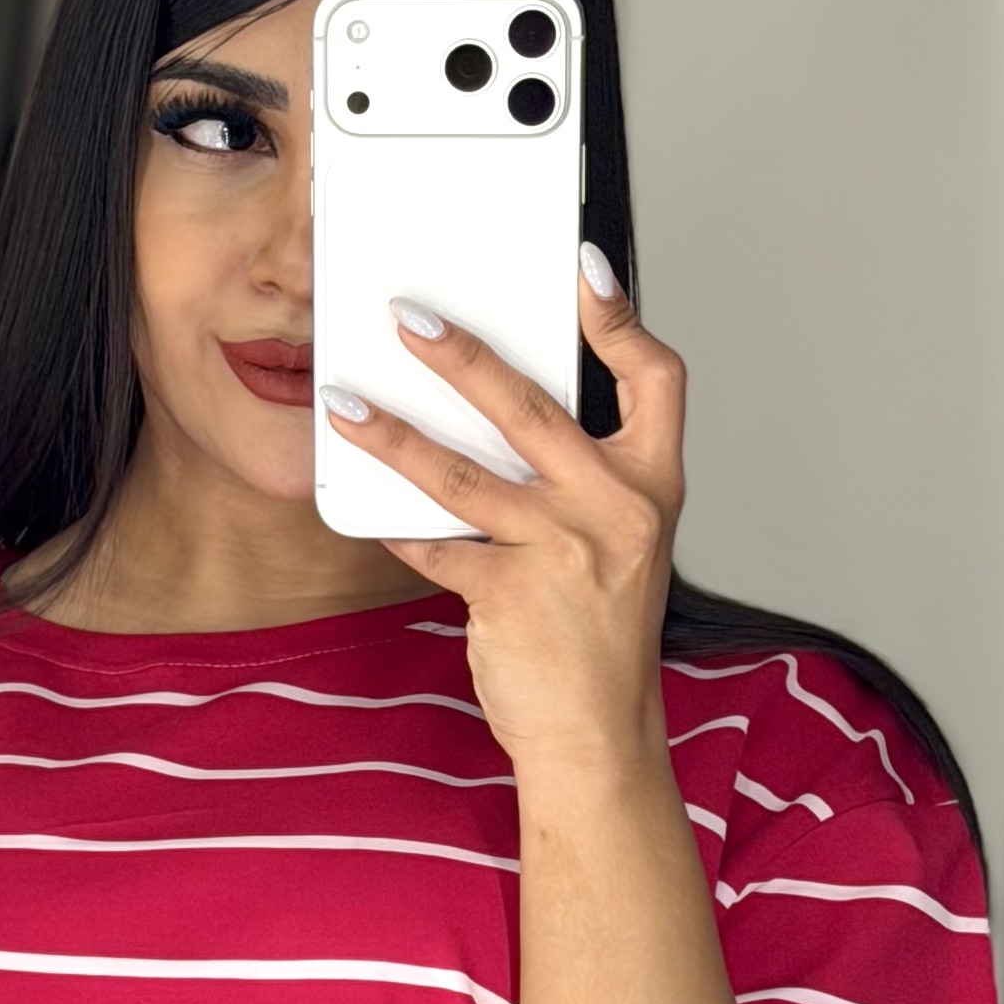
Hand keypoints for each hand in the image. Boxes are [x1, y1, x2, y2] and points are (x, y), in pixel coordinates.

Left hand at [321, 249, 685, 779]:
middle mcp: (615, 510)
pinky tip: (364, 501)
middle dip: (462, 355)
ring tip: (346, 405)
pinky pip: (436, 546)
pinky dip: (396, 525)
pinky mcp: (510, 595)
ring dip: (395, 435)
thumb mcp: (619, 543)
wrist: (597, 732)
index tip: (583, 270)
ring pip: (462, 474)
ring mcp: (562, 552)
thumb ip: (579, 479)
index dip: (621, 318)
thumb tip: (496, 414)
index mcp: (652, 486)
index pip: (656, 379)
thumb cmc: (600, 634)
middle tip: (409, 320)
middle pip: (532, 408)